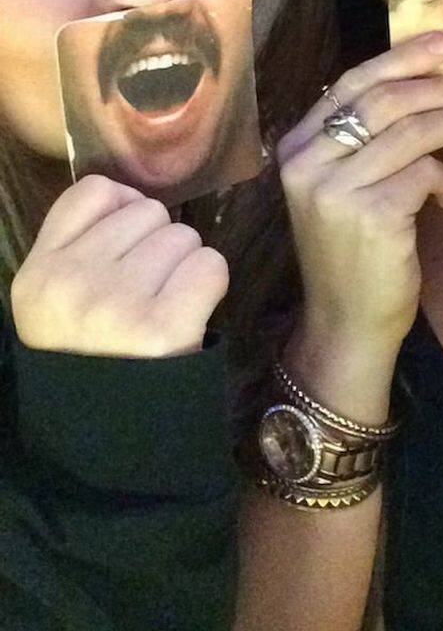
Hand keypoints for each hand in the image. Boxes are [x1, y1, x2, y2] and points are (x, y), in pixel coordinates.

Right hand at [11, 175, 228, 356]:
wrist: (104, 446)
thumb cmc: (89, 363)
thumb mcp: (53, 304)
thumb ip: (78, 246)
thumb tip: (134, 198)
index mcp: (38, 274)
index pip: (95, 191)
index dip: (124, 210)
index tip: (128, 246)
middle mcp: (72, 282)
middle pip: (148, 211)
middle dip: (158, 244)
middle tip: (150, 290)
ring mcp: (116, 303)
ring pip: (183, 236)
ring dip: (186, 265)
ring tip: (167, 305)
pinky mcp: (163, 326)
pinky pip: (209, 265)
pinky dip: (210, 285)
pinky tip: (191, 313)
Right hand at [278, 32, 442, 352]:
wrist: (345, 321)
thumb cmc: (350, 250)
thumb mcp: (340, 185)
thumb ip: (360, 140)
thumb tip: (419, 84)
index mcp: (296, 147)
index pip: (350, 84)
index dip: (399, 59)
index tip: (442, 44)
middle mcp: (307, 163)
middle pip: (383, 101)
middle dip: (438, 87)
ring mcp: (335, 189)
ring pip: (410, 132)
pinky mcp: (371, 215)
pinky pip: (425, 174)